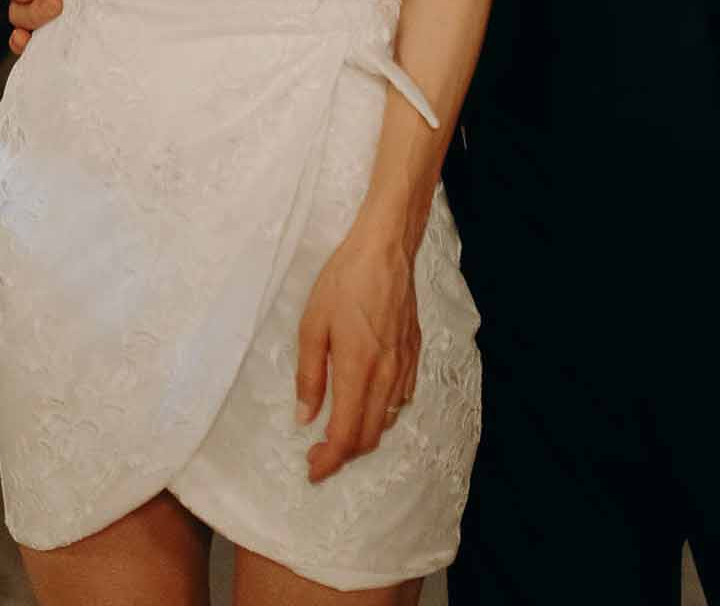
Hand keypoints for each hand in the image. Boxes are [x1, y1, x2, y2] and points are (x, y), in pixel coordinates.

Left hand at [294, 227, 420, 482]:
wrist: (385, 249)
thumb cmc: (344, 281)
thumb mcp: (312, 325)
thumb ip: (309, 375)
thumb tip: (305, 417)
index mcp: (357, 370)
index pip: (345, 435)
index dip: (328, 460)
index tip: (312, 470)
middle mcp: (385, 375)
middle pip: (369, 436)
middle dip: (343, 454)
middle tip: (318, 452)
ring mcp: (403, 366)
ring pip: (386, 421)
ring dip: (363, 435)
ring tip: (338, 430)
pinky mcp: (414, 353)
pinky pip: (401, 399)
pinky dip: (382, 414)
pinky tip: (367, 403)